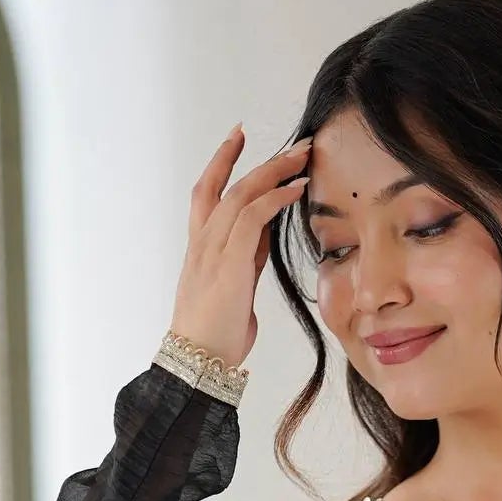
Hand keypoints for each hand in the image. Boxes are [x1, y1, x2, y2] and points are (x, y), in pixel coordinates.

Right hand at [169, 125, 310, 370]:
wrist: (199, 363)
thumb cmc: (215, 336)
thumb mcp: (236, 290)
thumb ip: (246, 260)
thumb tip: (262, 238)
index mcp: (201, 249)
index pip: (208, 193)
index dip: (222, 162)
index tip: (240, 137)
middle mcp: (202, 243)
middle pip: (226, 185)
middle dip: (259, 159)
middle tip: (292, 144)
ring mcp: (212, 251)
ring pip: (241, 194)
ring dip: (274, 171)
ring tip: (303, 157)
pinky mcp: (228, 263)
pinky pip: (252, 218)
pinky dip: (275, 198)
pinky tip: (296, 189)